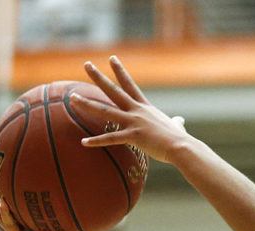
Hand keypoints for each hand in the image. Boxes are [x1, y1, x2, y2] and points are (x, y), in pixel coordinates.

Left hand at [74, 56, 189, 163]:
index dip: (120, 71)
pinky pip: (111, 139)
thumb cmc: (180, 139)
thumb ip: (176, 123)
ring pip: (105, 111)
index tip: (112, 59)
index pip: (129, 84)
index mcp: (145, 107)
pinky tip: (84, 142)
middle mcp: (136, 111)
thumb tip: (180, 121)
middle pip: (113, 91)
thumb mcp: (176, 126)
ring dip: (87, 104)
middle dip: (98, 77)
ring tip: (72, 98)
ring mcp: (133, 122)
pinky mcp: (133, 136)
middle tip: (86, 64)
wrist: (181, 146)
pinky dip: (96, 141)